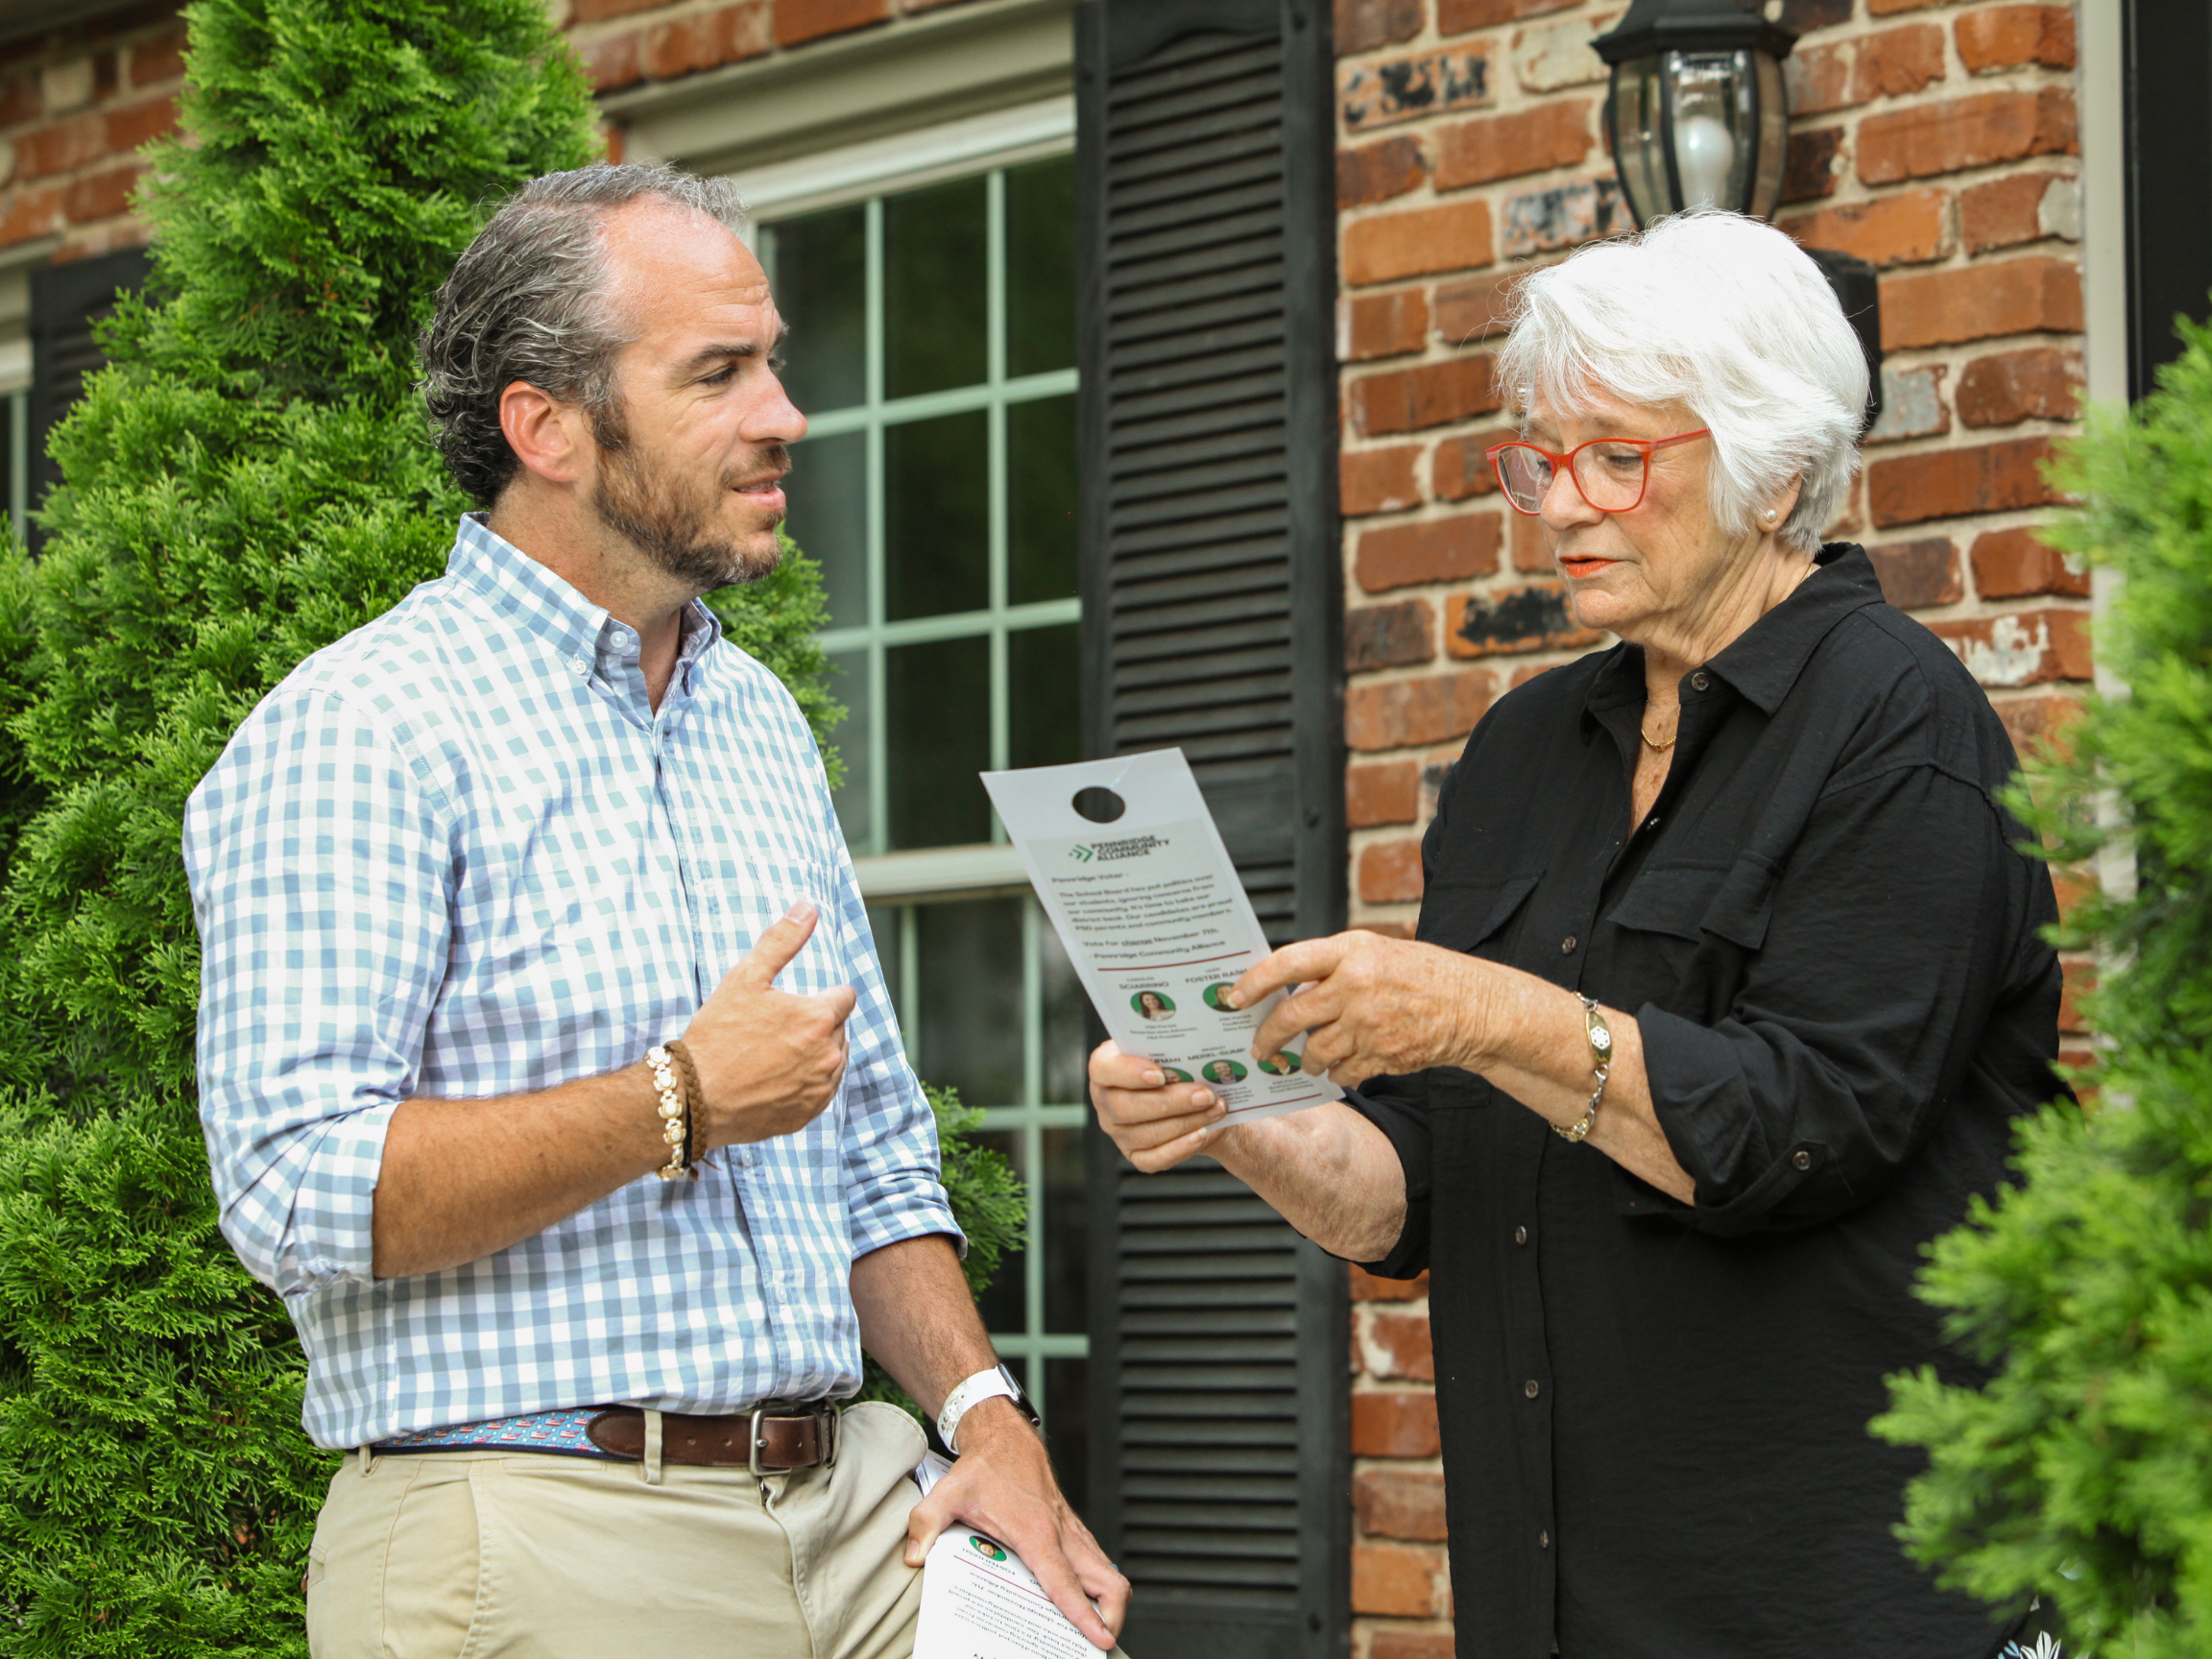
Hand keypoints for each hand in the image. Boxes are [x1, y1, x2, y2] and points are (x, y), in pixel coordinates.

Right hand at [681, 901, 857, 1149]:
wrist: (694, 1097)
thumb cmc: (717, 1034)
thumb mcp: (746, 977)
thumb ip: (781, 940)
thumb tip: (808, 907)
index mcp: (819, 1017)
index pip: (845, 997)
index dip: (822, 995)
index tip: (796, 1003)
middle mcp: (830, 1054)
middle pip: (838, 1029)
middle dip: (817, 1024)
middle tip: (776, 1028)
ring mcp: (821, 1088)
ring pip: (834, 1060)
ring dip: (816, 1053)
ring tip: (774, 1053)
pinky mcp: (809, 1114)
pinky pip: (821, 1091)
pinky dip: (807, 1082)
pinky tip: (776, 1077)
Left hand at [904, 1400, 1128, 1648]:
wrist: (1006, 1437)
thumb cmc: (984, 1467)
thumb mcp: (948, 1493)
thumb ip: (927, 1524)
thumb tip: (914, 1557)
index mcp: (1036, 1533)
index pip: (1066, 1583)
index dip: (1083, 1615)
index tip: (1098, 1639)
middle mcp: (1062, 1534)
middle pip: (1108, 1583)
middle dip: (1112, 1617)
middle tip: (1097, 1642)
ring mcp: (1072, 1532)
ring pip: (1109, 1573)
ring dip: (1110, 1604)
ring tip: (1092, 1631)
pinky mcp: (1073, 1530)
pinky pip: (1099, 1563)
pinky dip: (1100, 1586)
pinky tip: (1081, 1600)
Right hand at [1088, 1040, 1226, 1171]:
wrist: (1191, 1096)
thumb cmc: (1175, 1064)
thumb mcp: (1169, 1048)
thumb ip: (1172, 1047)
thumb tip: (1193, 1049)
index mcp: (1105, 1067)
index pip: (1104, 1070)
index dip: (1129, 1073)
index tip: (1160, 1074)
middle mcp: (1106, 1101)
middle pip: (1127, 1107)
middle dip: (1171, 1102)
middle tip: (1204, 1095)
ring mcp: (1118, 1132)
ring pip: (1146, 1134)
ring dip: (1186, 1122)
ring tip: (1215, 1109)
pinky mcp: (1135, 1155)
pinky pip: (1154, 1159)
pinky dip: (1180, 1148)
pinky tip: (1202, 1134)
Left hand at [1235, 931, 1496, 1087]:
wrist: (1474, 1007)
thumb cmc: (1423, 974)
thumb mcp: (1377, 952)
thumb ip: (1333, 967)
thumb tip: (1287, 988)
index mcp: (1353, 951)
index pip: (1288, 962)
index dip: (1254, 981)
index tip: (1234, 997)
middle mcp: (1357, 986)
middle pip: (1292, 1016)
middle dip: (1268, 1037)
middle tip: (1258, 1048)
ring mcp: (1369, 1024)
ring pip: (1315, 1051)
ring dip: (1305, 1060)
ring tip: (1304, 1061)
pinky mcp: (1382, 1055)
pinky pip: (1343, 1072)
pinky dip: (1337, 1074)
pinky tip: (1341, 1069)